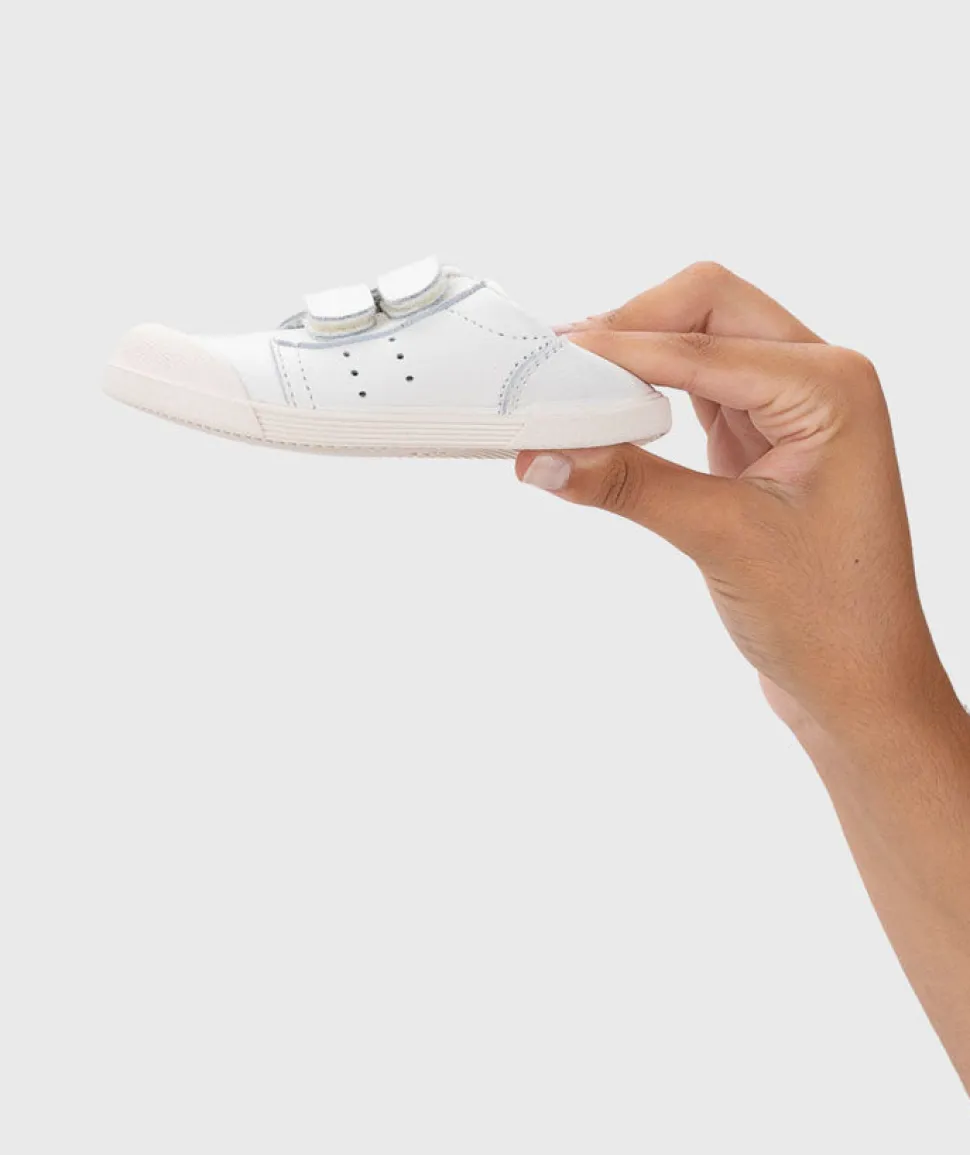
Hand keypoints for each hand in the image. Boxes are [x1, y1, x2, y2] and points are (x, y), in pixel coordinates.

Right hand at [518, 263, 952, 738]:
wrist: (860, 680)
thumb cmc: (830, 617)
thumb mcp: (721, 539)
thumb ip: (629, 485)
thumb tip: (545, 454)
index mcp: (831, 389)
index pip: (702, 343)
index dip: (620, 350)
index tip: (550, 360)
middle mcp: (820, 380)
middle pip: (708, 306)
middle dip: (633, 325)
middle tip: (562, 364)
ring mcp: (792, 406)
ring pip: (702, 338)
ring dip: (639, 354)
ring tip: (573, 384)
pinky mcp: (764, 437)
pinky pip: (698, 386)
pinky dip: (650, 390)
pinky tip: (609, 411)